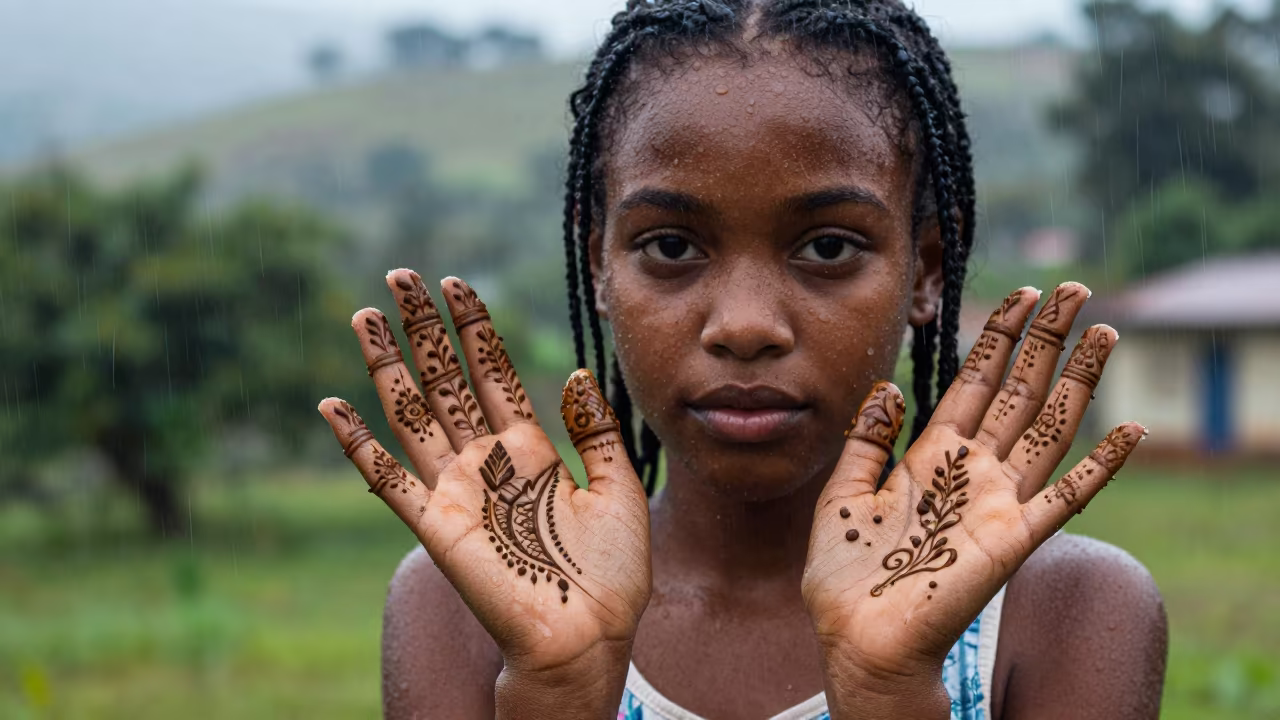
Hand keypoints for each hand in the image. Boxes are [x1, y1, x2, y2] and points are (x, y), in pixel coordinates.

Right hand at [317, 270, 650, 691]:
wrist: (590, 635)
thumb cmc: (612, 573)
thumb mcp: (620, 488)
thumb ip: (596, 432)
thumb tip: (576, 374)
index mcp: (531, 449)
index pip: (494, 372)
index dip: (474, 328)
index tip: (455, 283)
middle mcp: (488, 462)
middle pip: (446, 380)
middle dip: (423, 329)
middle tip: (399, 276)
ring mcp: (457, 491)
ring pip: (412, 414)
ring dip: (387, 366)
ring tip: (365, 316)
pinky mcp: (436, 526)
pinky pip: (387, 478)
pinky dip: (358, 444)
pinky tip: (332, 406)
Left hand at [801, 283, 1145, 716]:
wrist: (858, 638)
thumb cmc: (845, 575)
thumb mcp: (844, 492)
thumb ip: (867, 438)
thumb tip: (887, 383)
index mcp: (930, 457)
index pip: (973, 383)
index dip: (998, 339)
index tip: (1021, 296)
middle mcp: (971, 472)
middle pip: (1018, 392)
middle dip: (1046, 340)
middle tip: (1074, 290)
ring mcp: (997, 502)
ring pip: (1048, 427)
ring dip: (1078, 380)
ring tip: (1105, 331)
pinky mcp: (1012, 539)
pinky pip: (1066, 497)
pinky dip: (1101, 466)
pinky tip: (1132, 430)